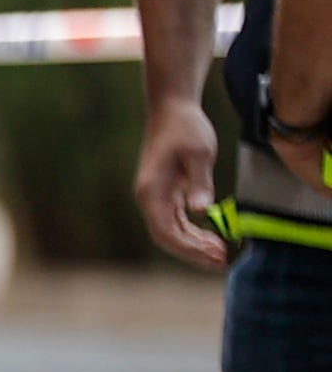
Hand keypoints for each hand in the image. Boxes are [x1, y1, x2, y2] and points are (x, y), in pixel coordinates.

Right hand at [138, 98, 230, 270]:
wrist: (171, 109)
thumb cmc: (185, 128)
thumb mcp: (198, 153)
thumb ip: (200, 182)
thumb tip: (201, 210)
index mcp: (151, 192)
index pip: (166, 231)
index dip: (189, 249)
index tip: (214, 256)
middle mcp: (148, 198)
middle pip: (166, 237)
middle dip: (193, 253)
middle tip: (222, 262)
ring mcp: (156, 197)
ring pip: (171, 231)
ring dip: (194, 245)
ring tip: (221, 253)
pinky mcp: (165, 193)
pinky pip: (176, 221)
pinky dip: (192, 232)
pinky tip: (211, 237)